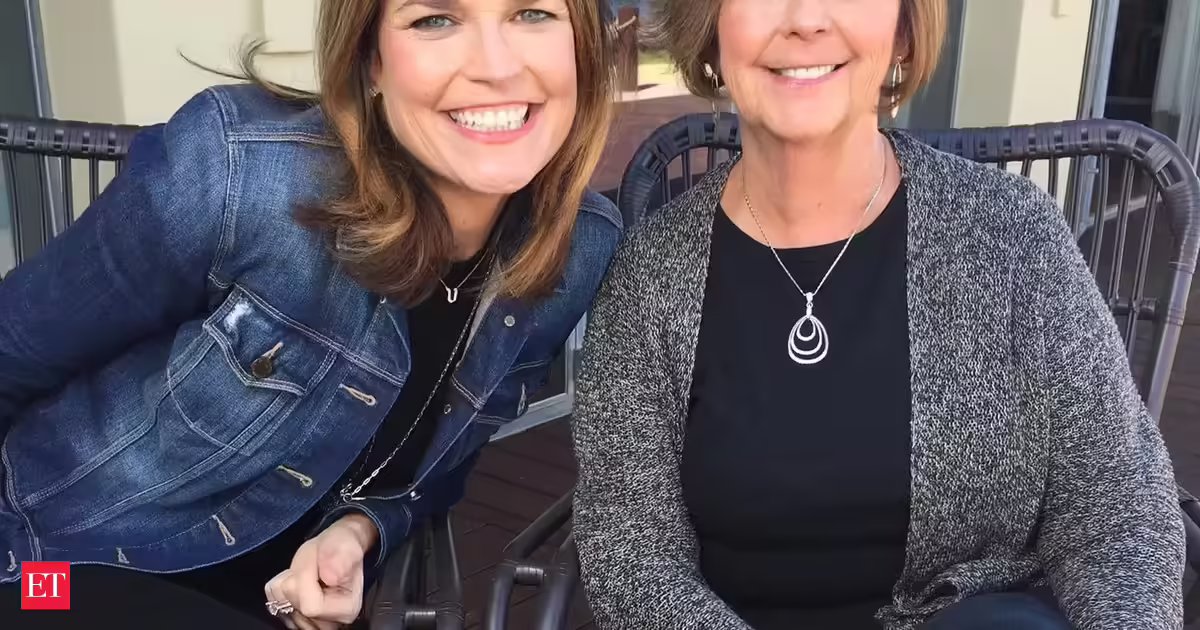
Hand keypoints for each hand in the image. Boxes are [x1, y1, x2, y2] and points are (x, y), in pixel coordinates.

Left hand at [264, 513, 378, 628]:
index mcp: (345, 610)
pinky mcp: (294, 617)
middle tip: (313, 566)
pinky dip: (280, 586)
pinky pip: (272, 600)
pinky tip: (297, 579)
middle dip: (296, 581)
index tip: (318, 565)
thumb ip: (340, 560)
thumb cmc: (341, 547)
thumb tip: (332, 577)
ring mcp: (310, 623)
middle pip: (294, 608)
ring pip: (280, 605)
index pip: (311, 607)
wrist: (336, 548)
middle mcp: (329, 623)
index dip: (307, 580)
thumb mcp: (343, 546)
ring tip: (307, 573)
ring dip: (288, 582)